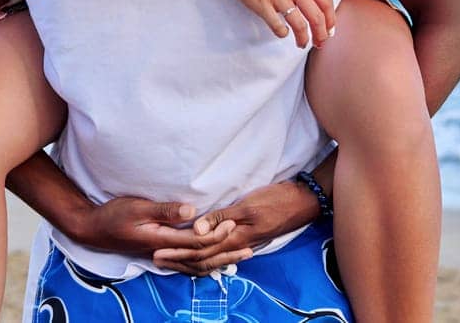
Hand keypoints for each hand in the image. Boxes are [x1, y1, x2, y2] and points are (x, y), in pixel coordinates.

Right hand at [68, 196, 236, 257]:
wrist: (94, 229)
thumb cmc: (114, 215)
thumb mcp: (138, 207)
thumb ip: (165, 210)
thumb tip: (193, 210)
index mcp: (161, 240)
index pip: (195, 242)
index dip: (216, 235)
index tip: (232, 223)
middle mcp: (164, 252)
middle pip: (200, 258)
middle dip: (225, 253)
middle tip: (248, 246)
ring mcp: (162, 256)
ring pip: (195, 265)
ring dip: (218, 261)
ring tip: (239, 258)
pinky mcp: (160, 254)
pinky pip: (186, 264)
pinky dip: (203, 264)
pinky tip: (214, 262)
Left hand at [150, 181, 318, 275]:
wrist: (303, 202)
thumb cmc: (277, 200)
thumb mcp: (249, 206)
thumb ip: (222, 217)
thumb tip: (196, 229)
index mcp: (235, 238)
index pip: (199, 250)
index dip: (177, 252)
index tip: (157, 252)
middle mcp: (237, 245)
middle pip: (202, 258)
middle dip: (178, 260)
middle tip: (156, 259)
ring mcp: (243, 243)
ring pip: (211, 258)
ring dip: (190, 260)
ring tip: (172, 260)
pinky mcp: (247, 237)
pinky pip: (221, 252)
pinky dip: (206, 256)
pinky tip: (201, 255)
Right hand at [206, 0, 336, 47]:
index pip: (326, 1)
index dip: (331, 19)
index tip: (330, 28)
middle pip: (317, 17)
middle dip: (321, 34)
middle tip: (320, 42)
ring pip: (300, 26)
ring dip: (304, 39)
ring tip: (302, 43)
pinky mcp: (261, 4)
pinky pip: (278, 26)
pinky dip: (282, 33)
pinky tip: (282, 32)